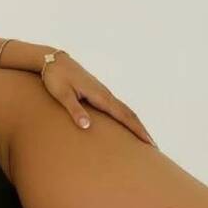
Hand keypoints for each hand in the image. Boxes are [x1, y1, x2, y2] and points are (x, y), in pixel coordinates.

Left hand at [41, 53, 156, 146]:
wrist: (52, 60)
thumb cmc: (56, 77)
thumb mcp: (63, 94)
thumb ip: (74, 110)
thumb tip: (86, 126)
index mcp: (99, 95)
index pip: (123, 115)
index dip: (137, 129)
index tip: (149, 142)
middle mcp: (105, 94)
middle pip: (129, 114)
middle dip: (141, 130)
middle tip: (154, 147)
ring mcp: (102, 92)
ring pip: (124, 110)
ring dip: (135, 124)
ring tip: (144, 139)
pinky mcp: (97, 92)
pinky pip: (116, 107)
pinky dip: (126, 117)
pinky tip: (125, 124)